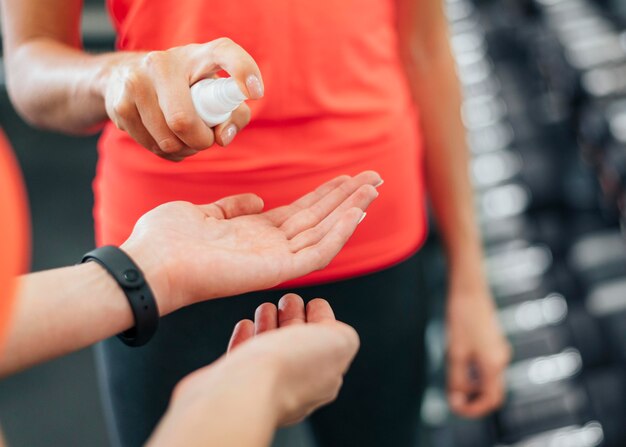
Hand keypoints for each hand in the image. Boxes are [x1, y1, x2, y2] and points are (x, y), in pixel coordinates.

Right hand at [101, 38, 262, 160]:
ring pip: (167, 140)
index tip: (255, 92)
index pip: (224, 53)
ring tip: (183, 138)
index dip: (243, 71)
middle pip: (184, 121)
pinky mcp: (119, 103)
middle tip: (204, 139)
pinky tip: (164, 137)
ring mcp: (136, 80)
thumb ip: (233, 115)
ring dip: (182, 149)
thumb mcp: (213, 94)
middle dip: (200, 141)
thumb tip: (222, 137)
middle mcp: (163, 61)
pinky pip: (151, 145)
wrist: (126, 77)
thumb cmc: (185, 89)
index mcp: (197, 55)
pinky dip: (165, 151)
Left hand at [121, 171, 380, 314]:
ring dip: (349, 211)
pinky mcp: (275, 271)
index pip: (301, 213)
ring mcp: (275, 260)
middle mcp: (270, 247)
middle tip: (374, 178)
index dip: (325, 195)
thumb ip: (231, 207)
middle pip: (319, 220)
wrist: (150, 263)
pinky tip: (356, 213)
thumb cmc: (166, 240)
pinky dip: (338, 234)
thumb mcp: (202, 213)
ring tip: (372, 189)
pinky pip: (317, 253)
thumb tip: (255, 200)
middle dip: (346, 199)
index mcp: (255, 233)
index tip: (347, 178)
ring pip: (324, 234)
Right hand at [228, 294, 358, 424]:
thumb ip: (343, 335)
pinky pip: (242, 359)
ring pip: (269, 350)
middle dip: (294, 318)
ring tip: (265, 308)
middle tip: (287, 299)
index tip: (310, 301)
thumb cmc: (290, 368)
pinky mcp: (232, 385)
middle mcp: (295, 386)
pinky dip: (246, 339)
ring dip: (269, 324)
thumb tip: (334, 330)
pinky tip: (246, 325)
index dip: (320, 318)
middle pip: (297, 344)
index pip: (326, 343)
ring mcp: (263, 386)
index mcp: (324, 378)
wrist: (243, 392)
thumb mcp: (338, 343)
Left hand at [446, 285, 510, 417]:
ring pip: (487, 378)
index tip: (455, 406)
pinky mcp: (493, 341)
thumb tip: (455, 401)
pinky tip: (456, 358)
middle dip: (472, 397)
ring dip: (470, 383)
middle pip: (491, 391)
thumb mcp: (454, 353)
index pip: (491, 400)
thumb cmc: (461, 318)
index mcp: (494, 365)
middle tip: (451, 395)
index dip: (473, 409)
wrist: (469, 289)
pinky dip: (472, 371)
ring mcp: (499, 350)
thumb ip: (456, 380)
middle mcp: (501, 359)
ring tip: (450, 371)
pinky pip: (485, 365)